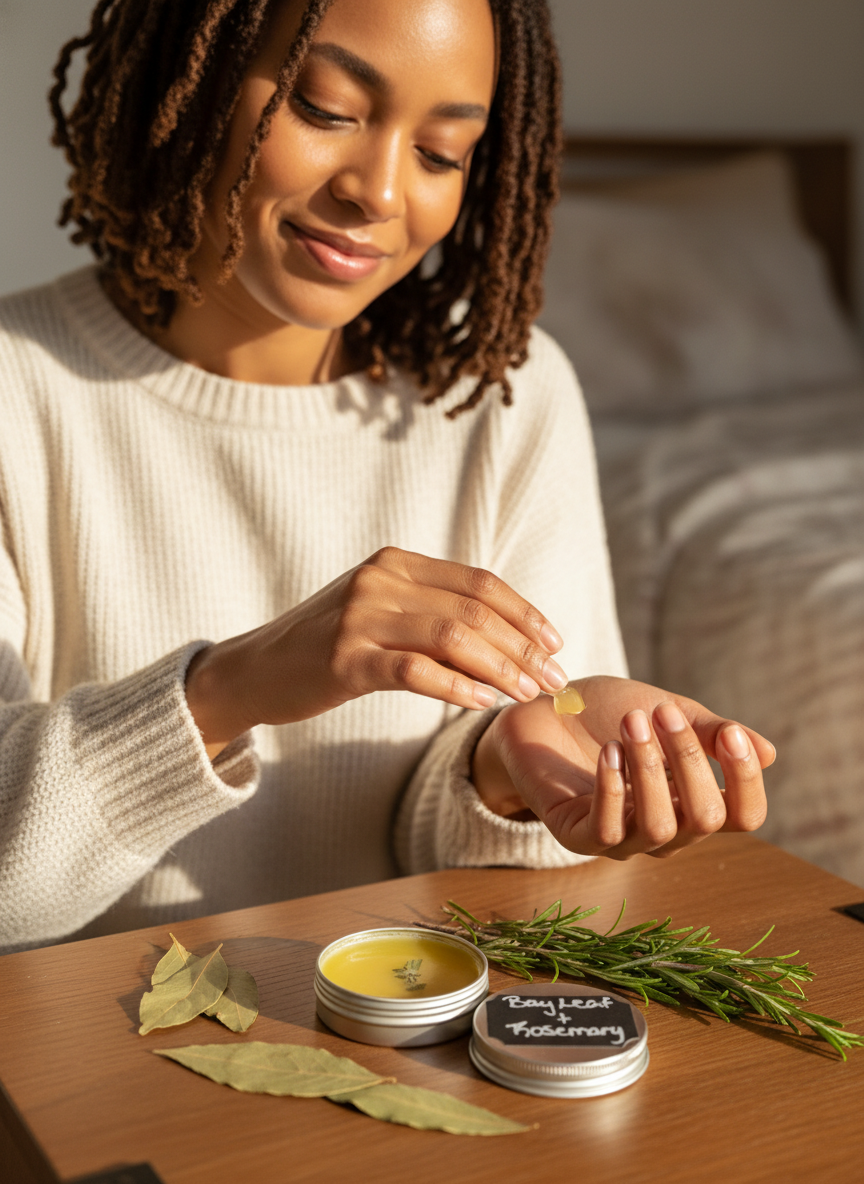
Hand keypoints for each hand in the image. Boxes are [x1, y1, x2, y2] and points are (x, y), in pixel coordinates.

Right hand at [186, 547, 567, 749]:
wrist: (255, 669)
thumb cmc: (326, 645)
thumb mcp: (378, 610)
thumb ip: (429, 610)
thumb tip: (504, 636)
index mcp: (394, 563)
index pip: (477, 581)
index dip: (523, 612)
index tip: (555, 642)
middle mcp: (380, 580)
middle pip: (473, 610)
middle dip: (523, 647)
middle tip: (552, 679)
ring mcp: (360, 618)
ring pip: (452, 637)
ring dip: (500, 668)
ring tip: (526, 693)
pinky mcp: (344, 659)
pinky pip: (414, 671)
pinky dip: (455, 686)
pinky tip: (481, 702)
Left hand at [471, 675, 774, 858]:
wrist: (543, 709)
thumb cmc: (608, 712)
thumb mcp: (667, 711)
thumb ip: (710, 732)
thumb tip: (768, 753)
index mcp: (693, 802)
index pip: (744, 815)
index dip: (745, 781)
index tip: (730, 734)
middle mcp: (665, 830)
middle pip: (704, 819)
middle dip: (688, 761)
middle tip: (661, 711)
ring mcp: (621, 839)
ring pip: (659, 827)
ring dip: (649, 768)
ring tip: (632, 722)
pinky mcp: (577, 836)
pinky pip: (607, 830)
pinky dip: (613, 788)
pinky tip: (608, 751)